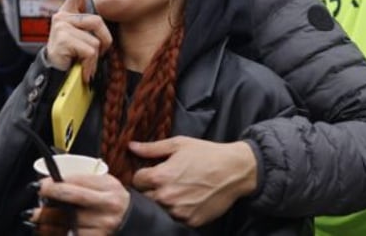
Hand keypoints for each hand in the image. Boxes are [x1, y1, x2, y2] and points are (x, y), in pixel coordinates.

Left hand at [33, 173, 129, 234]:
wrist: (130, 222)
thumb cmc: (112, 201)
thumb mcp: (105, 184)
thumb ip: (83, 180)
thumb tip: (53, 178)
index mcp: (108, 187)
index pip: (77, 180)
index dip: (55, 181)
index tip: (41, 182)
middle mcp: (106, 206)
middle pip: (70, 196)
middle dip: (48, 193)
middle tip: (36, 191)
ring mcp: (101, 225)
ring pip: (65, 219)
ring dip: (46, 218)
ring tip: (35, 215)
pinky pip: (68, 235)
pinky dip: (54, 232)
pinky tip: (45, 229)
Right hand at [45, 0, 113, 82]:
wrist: (55, 73)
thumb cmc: (72, 54)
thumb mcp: (82, 34)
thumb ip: (90, 23)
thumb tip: (108, 4)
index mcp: (67, 11)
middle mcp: (62, 16)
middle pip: (97, 21)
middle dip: (105, 40)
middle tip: (98, 54)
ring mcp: (61, 27)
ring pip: (95, 40)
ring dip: (95, 56)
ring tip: (86, 63)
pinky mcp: (62, 39)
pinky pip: (90, 51)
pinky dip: (90, 63)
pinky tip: (82, 68)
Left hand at [130, 137, 256, 226]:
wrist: (234, 170)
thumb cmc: (207, 154)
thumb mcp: (178, 145)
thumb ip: (152, 148)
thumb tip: (131, 146)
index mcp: (160, 176)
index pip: (136, 181)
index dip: (142, 175)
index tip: (150, 172)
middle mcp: (166, 197)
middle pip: (143, 198)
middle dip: (149, 190)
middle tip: (163, 182)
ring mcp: (178, 212)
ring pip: (158, 210)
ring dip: (162, 202)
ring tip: (176, 190)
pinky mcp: (191, 221)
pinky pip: (175, 218)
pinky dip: (177, 211)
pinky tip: (186, 200)